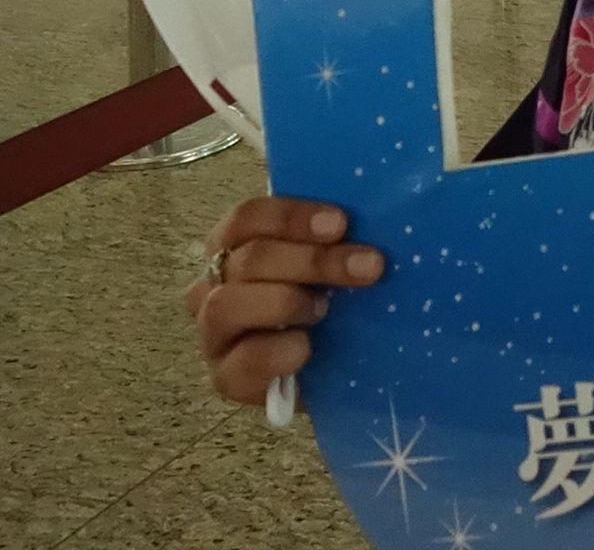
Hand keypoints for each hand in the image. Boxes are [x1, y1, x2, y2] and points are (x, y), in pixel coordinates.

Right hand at [184, 197, 384, 404]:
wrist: (328, 370)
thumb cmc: (328, 303)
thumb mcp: (331, 265)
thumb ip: (336, 241)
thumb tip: (380, 218)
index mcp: (236, 246)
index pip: (248, 218)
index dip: (292, 217)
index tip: (341, 223)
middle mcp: (215, 284)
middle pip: (250, 259)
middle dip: (313, 260)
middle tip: (369, 265)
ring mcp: (214, 334)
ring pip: (228, 306)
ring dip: (285, 302)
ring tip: (325, 309)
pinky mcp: (226, 377)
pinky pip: (244, 360)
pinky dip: (279, 351)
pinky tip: (307, 347)